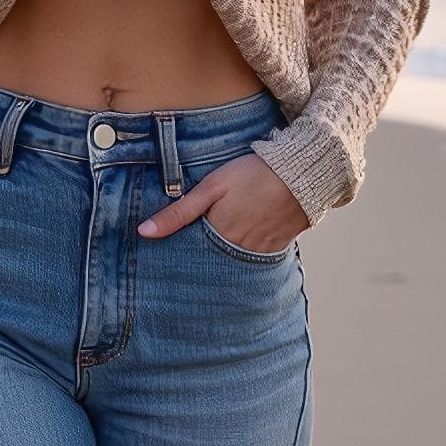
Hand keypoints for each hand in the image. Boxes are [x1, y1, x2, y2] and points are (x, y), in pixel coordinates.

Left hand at [136, 154, 309, 252]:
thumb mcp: (211, 187)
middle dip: (200, 265)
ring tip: (212, 259)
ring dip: (221, 263)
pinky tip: (237, 252)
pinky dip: (244, 259)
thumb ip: (178, 212)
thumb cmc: (253, 174)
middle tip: (184, 272)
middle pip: (211, 264)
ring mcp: (258, 252)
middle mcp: (237, 249)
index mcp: (217, 234)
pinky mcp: (276, 248)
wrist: (300, 173)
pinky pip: (255, 261)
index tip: (164, 262)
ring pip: (232, 264)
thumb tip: (144, 232)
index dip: (179, 257)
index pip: (190, 256)